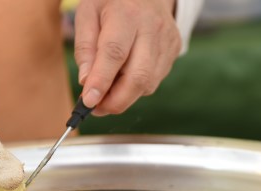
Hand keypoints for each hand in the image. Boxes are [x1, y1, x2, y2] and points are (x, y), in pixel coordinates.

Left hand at [74, 0, 180, 115]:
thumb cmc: (112, 3)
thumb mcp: (88, 14)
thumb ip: (85, 47)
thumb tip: (86, 82)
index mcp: (126, 14)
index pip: (114, 53)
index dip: (101, 81)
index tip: (89, 101)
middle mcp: (152, 27)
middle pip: (138, 76)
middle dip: (116, 100)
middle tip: (97, 109)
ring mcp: (167, 40)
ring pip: (148, 83)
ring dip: (125, 97)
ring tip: (107, 93)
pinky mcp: (174, 50)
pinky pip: (154, 81)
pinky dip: (136, 88)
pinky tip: (125, 78)